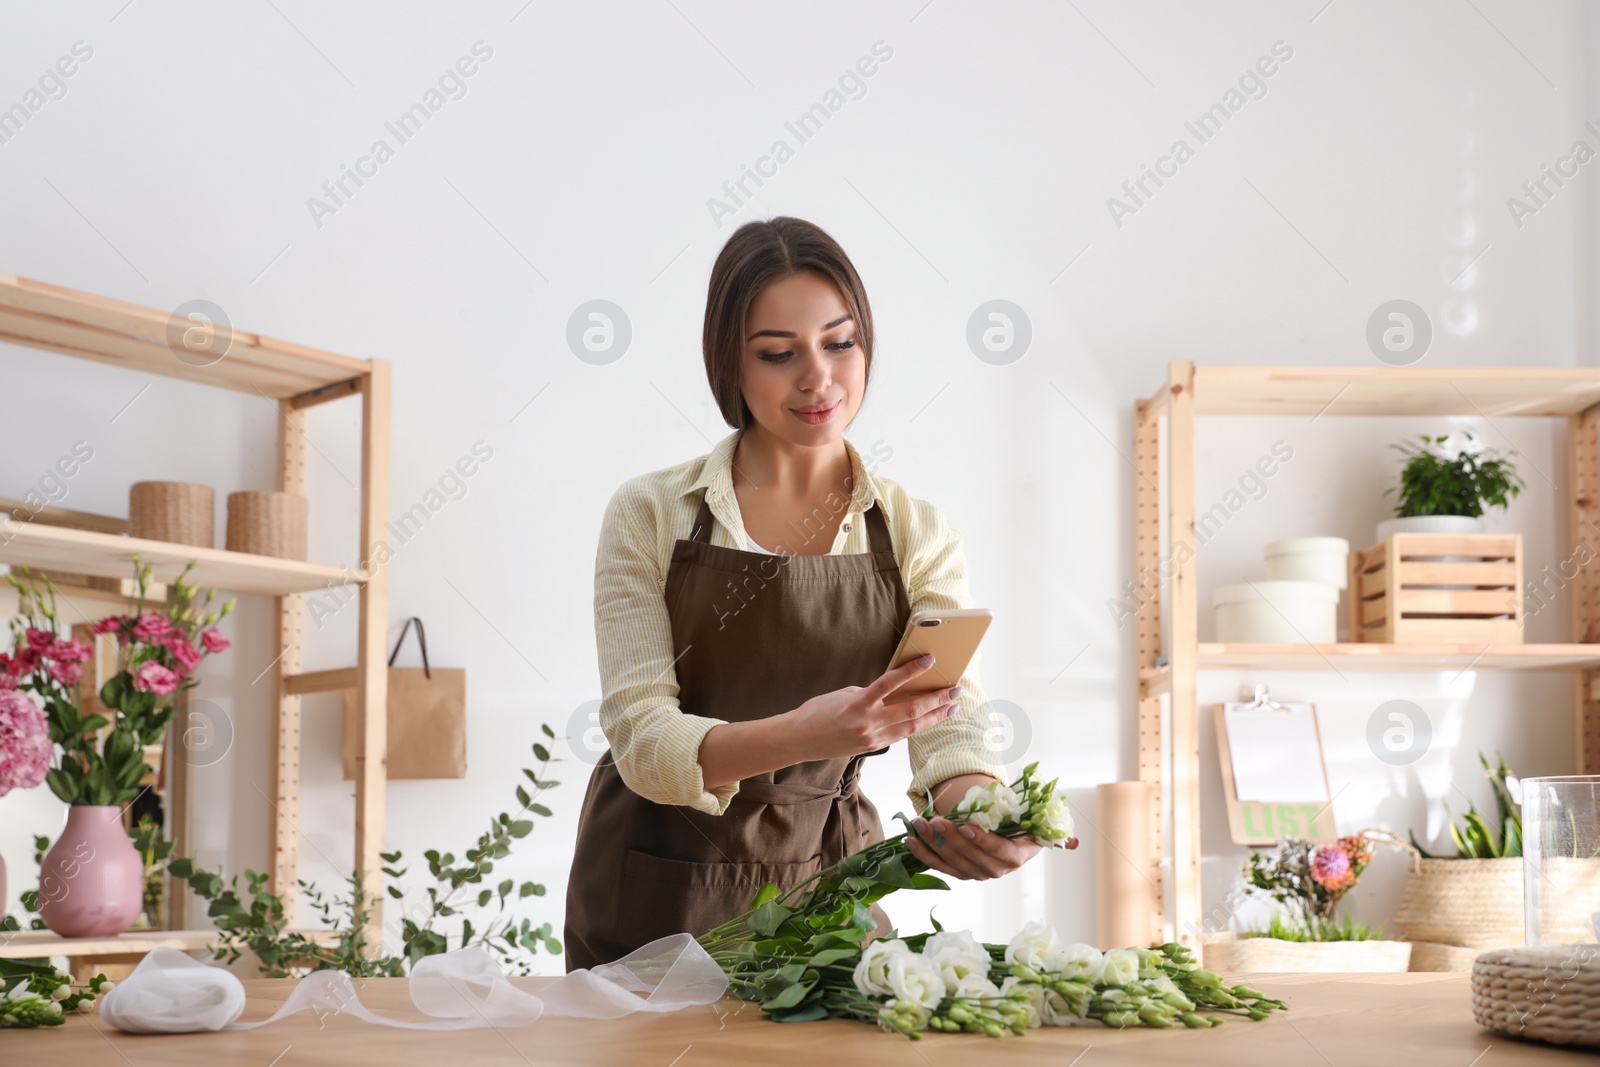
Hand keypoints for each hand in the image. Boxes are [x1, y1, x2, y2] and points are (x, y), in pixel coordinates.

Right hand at [781, 653, 960, 761]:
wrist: (799, 740)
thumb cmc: (817, 712)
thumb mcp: (843, 694)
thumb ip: (870, 693)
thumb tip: (895, 690)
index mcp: (858, 704)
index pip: (890, 683)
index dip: (912, 671)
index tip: (930, 660)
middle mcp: (868, 723)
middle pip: (911, 710)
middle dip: (937, 699)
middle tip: (955, 689)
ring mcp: (873, 738)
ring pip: (912, 727)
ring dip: (935, 716)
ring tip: (952, 706)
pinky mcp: (873, 747)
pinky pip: (902, 735)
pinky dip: (918, 725)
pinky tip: (930, 719)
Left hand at [905, 814, 1048, 880]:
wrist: (1010, 836)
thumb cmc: (1012, 819)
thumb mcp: (1014, 814)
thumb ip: (1000, 811)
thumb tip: (981, 800)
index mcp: (1016, 854)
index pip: (998, 850)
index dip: (982, 840)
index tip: (965, 826)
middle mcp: (998, 869)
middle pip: (971, 857)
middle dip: (950, 838)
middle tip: (934, 821)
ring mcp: (978, 873)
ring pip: (953, 862)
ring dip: (933, 843)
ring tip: (919, 825)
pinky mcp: (962, 874)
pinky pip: (941, 866)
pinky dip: (925, 854)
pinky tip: (911, 842)